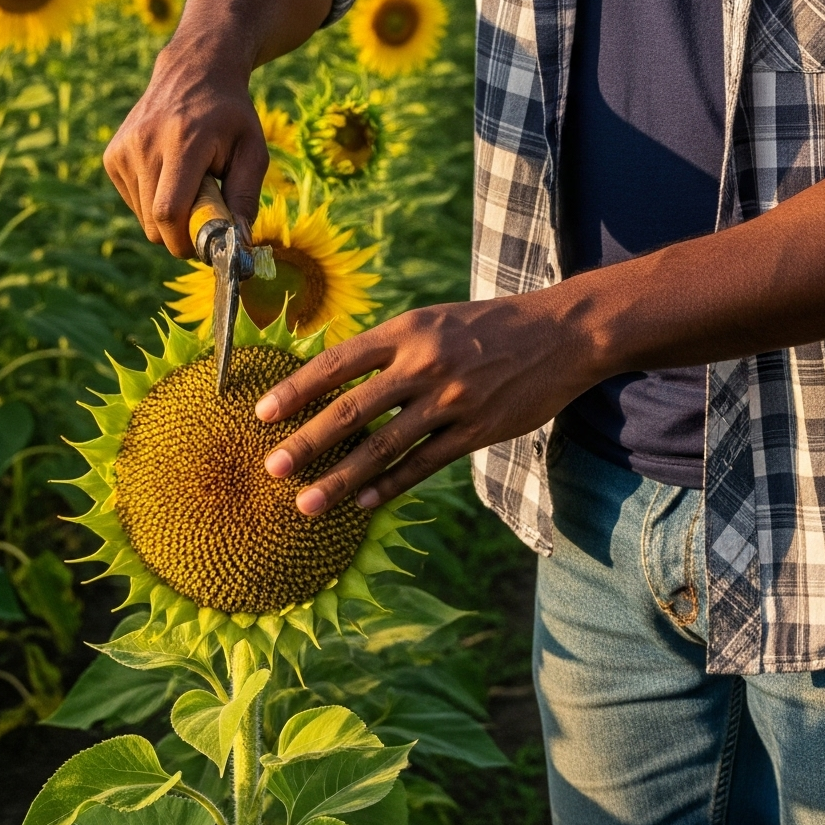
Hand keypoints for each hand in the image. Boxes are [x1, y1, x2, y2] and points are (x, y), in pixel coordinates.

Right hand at [102, 0, 333, 258]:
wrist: (194, 70)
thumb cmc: (231, 115)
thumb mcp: (254, 150)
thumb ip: (246, 197)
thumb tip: (238, 246)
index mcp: (181, 142)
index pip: (168, 213)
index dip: (188, 240)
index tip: (211, 243)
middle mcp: (144, 145)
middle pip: (155, 223)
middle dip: (184, 232)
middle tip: (209, 210)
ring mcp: (122, 150)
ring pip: (143, 219)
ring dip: (170, 214)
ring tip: (191, 179)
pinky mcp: (111, 156)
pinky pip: (134, 202)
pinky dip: (154, 199)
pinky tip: (171, 170)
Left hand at [255, 291, 598, 514]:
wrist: (562, 333)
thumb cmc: (490, 325)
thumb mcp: (436, 320)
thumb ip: (393, 348)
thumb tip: (340, 379)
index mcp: (408, 329)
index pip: (339, 362)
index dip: (298, 389)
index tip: (262, 413)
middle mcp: (425, 363)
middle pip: (352, 409)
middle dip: (307, 442)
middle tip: (272, 467)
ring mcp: (451, 400)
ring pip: (383, 446)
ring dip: (341, 479)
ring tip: (307, 503)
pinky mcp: (477, 430)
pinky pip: (423, 464)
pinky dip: (390, 486)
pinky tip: (364, 504)